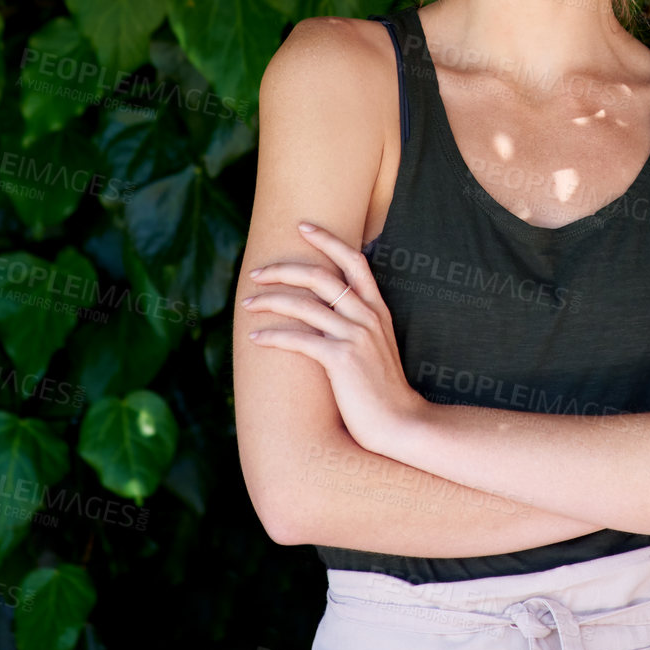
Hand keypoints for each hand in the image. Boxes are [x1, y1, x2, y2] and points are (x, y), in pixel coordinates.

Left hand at [241, 221, 428, 455]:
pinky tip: (255, 338)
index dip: (328, 239)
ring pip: (304, 305)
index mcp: (378, 310)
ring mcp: (355, 337)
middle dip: (284, 269)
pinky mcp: (341, 360)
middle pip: (320, 276)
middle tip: (256, 272)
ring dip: (269, 301)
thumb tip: (326, 313)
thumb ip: (359, 326)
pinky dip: (273, 336)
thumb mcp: (377, 348)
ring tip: (247, 304)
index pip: (354, 261)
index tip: (302, 226)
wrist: (401, 424)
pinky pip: (299, 339)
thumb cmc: (383, 391)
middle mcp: (368, 317)